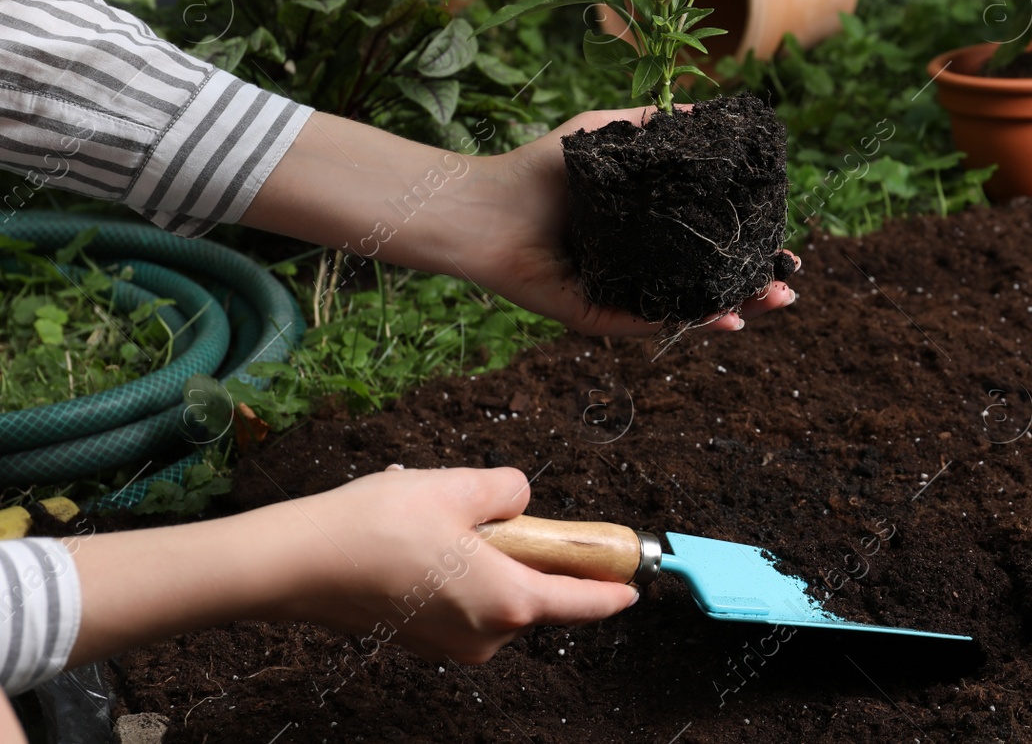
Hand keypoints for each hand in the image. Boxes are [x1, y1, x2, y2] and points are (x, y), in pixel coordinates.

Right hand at [281, 466, 636, 663]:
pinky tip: (413, 538)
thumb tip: (520, 500)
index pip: (582, 602)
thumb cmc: (377, 527)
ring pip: (493, 593)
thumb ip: (509, 489)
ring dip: (481, 556)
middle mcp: (486, 634)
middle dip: (525, 550)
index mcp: (509, 601)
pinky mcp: (421, 640)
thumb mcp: (459, 486)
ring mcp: (451, 643)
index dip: (613, 590)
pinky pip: (459, 601)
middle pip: (533, 591)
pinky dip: (453, 571)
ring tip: (434, 519)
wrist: (297, 563)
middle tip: (490, 512)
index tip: (636, 585)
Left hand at [461, 107, 800, 335]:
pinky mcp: (597, 316)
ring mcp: (621, 295)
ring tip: (772, 301)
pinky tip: (722, 314)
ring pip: (688, 309)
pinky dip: (689, 320)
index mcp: (647, 232)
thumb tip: (715, 112)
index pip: (708, 244)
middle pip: (709, 283)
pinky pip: (651, 321)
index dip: (749, 247)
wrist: (484, 203)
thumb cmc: (540, 166)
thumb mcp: (610, 133)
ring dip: (735, 308)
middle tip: (790, 284)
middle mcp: (640, 268)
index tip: (786, 245)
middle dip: (755, 286)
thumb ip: (659, 125)